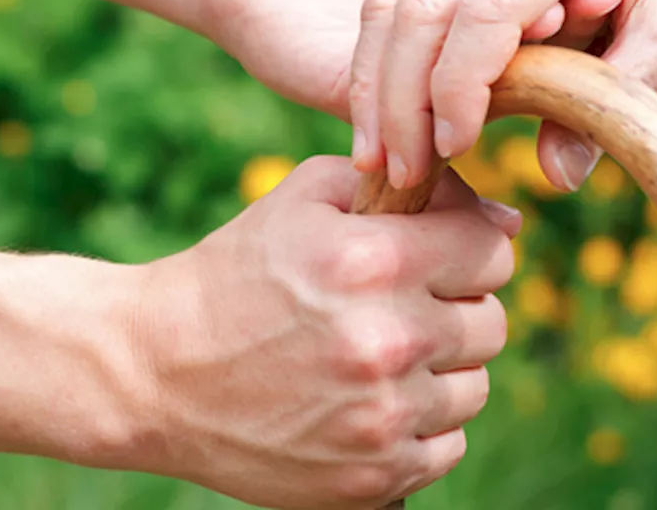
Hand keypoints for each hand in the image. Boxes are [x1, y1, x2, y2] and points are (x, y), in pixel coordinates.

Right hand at [119, 156, 519, 509]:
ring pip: (475, 388)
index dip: (469, 248)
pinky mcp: (374, 475)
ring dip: (440, 372)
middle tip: (402, 309)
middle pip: (492, 322)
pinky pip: (448, 446)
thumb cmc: (235, 273)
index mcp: (374, 260)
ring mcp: (382, 415)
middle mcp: (387, 339)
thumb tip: (502, 215)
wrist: (154, 372)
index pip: (493, 251)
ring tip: (378, 359)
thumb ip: (402, 182)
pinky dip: (420, 426)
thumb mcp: (303, 198)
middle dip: (455, 308)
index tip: (441, 257)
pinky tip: (369, 403)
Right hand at [347, 0, 656, 191]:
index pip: (491, 7)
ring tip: (382, 162)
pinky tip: (382, 130)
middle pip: (428, 5)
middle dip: (405, 95)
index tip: (455, 149)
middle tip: (401, 173)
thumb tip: (556, 173)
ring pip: (398, 5)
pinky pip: (399, 7)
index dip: (463, 83)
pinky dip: (380, 71)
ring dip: (379, 88)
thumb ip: (618, 99)